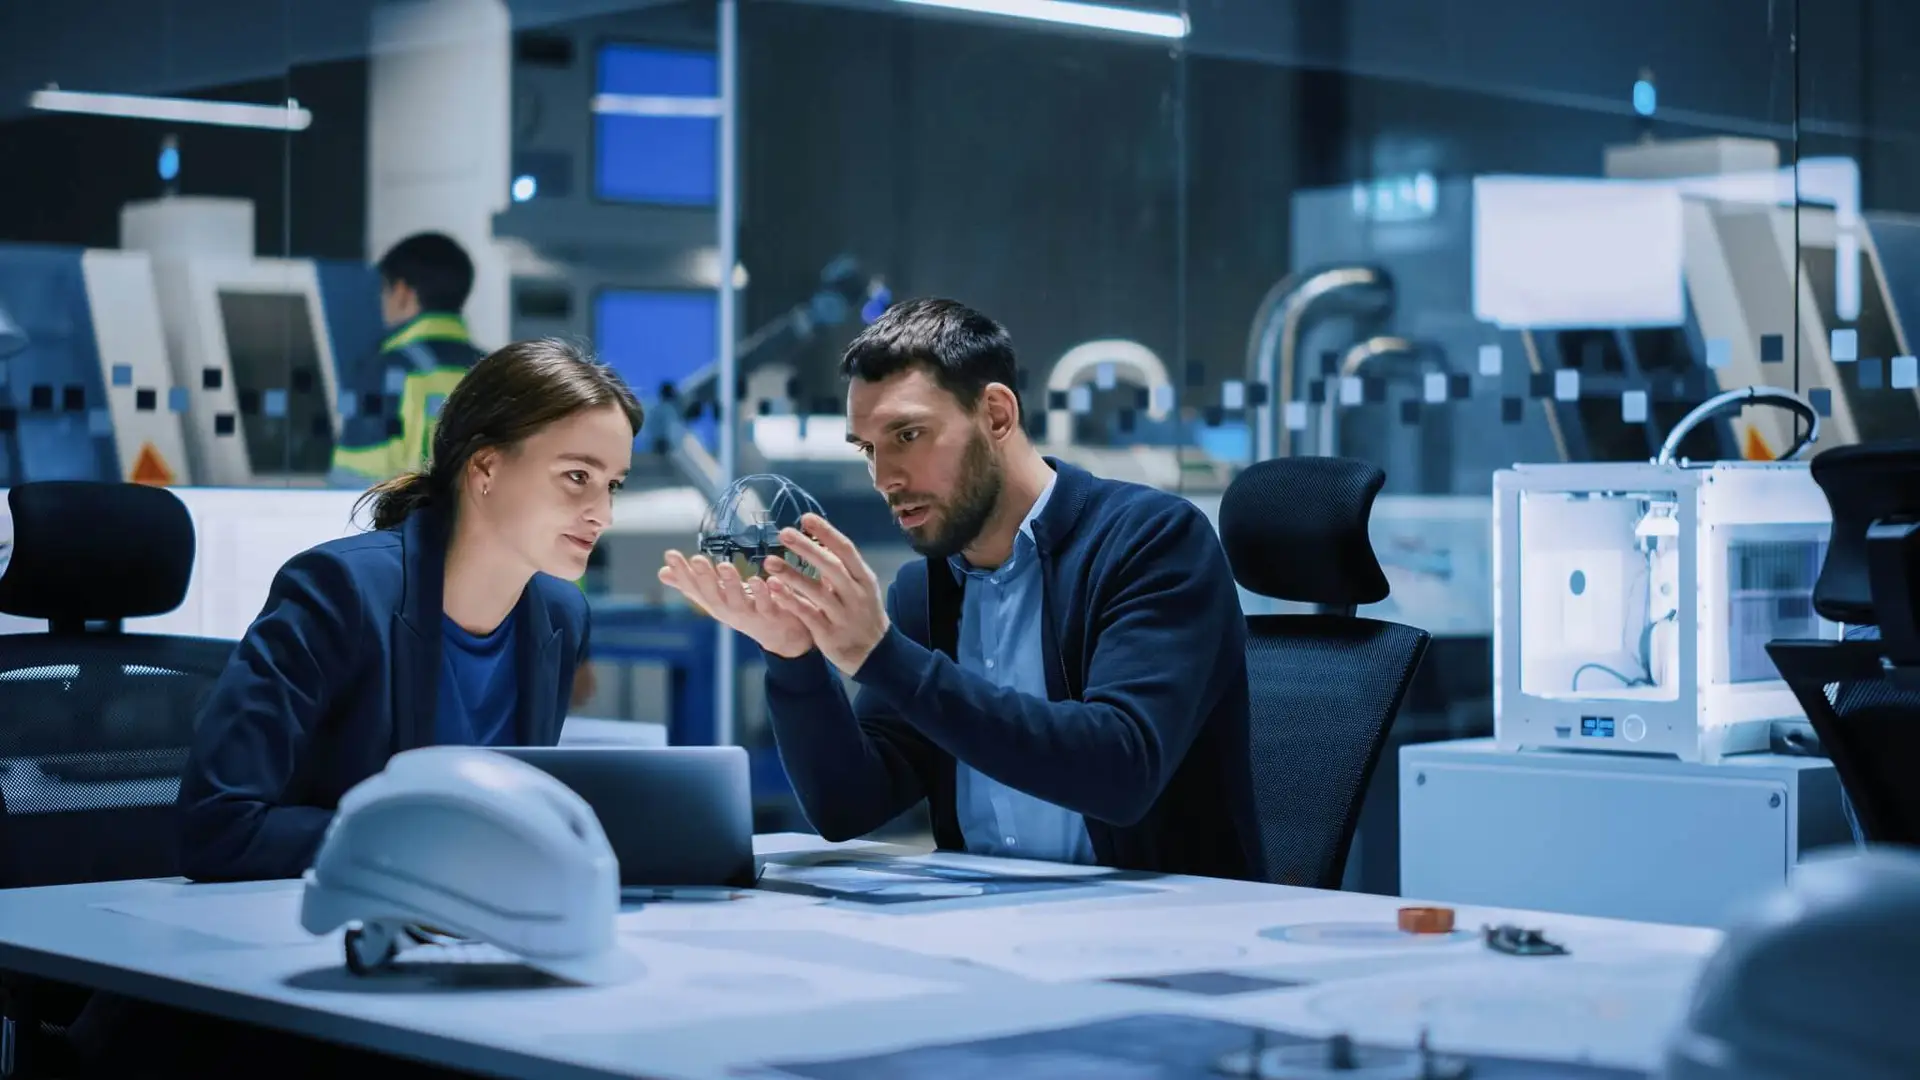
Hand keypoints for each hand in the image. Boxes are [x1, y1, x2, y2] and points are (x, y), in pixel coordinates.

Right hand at [658, 551, 814, 658]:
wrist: (781, 636)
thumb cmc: (744, 610)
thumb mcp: (716, 597)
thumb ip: (691, 584)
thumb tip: (662, 572)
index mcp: (714, 602)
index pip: (694, 587)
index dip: (682, 573)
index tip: (671, 555)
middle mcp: (729, 610)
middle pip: (713, 596)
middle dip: (704, 578)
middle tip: (697, 559)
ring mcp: (750, 614)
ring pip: (739, 601)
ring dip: (732, 584)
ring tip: (726, 567)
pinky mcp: (773, 614)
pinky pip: (769, 604)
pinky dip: (767, 593)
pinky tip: (766, 579)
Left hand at [761, 513, 890, 676]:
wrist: (875, 653)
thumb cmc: (862, 613)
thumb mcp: (861, 587)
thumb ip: (842, 567)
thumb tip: (819, 539)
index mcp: (864, 578)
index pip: (846, 550)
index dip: (826, 533)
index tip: (806, 518)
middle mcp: (855, 594)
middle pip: (831, 567)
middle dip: (807, 548)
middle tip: (784, 533)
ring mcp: (843, 615)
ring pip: (817, 592)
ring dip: (792, 575)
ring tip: (769, 561)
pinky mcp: (829, 634)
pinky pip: (808, 614)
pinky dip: (791, 601)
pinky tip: (774, 589)